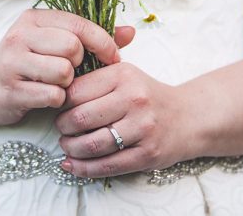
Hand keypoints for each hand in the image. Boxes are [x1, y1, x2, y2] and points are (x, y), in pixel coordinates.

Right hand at [0, 9, 135, 126]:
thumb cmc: (27, 64)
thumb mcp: (54, 43)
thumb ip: (92, 37)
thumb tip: (131, 31)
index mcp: (34, 19)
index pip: (79, 24)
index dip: (103, 42)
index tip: (113, 58)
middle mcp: (21, 35)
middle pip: (72, 48)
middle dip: (79, 64)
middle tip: (71, 72)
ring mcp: (12, 62)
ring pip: (63, 72)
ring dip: (67, 84)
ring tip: (56, 84)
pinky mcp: (10, 89)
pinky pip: (52, 96)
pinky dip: (56, 101)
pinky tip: (46, 98)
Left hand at [55, 62, 189, 177]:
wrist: (187, 117)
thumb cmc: (147, 96)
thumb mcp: (124, 75)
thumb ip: (94, 80)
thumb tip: (56, 94)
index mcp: (123, 75)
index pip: (76, 91)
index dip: (60, 103)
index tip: (59, 108)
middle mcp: (134, 99)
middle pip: (80, 118)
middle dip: (63, 127)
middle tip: (62, 129)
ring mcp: (142, 128)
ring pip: (91, 144)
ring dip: (71, 149)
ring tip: (67, 146)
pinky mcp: (147, 154)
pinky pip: (107, 165)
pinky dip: (84, 168)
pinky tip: (73, 165)